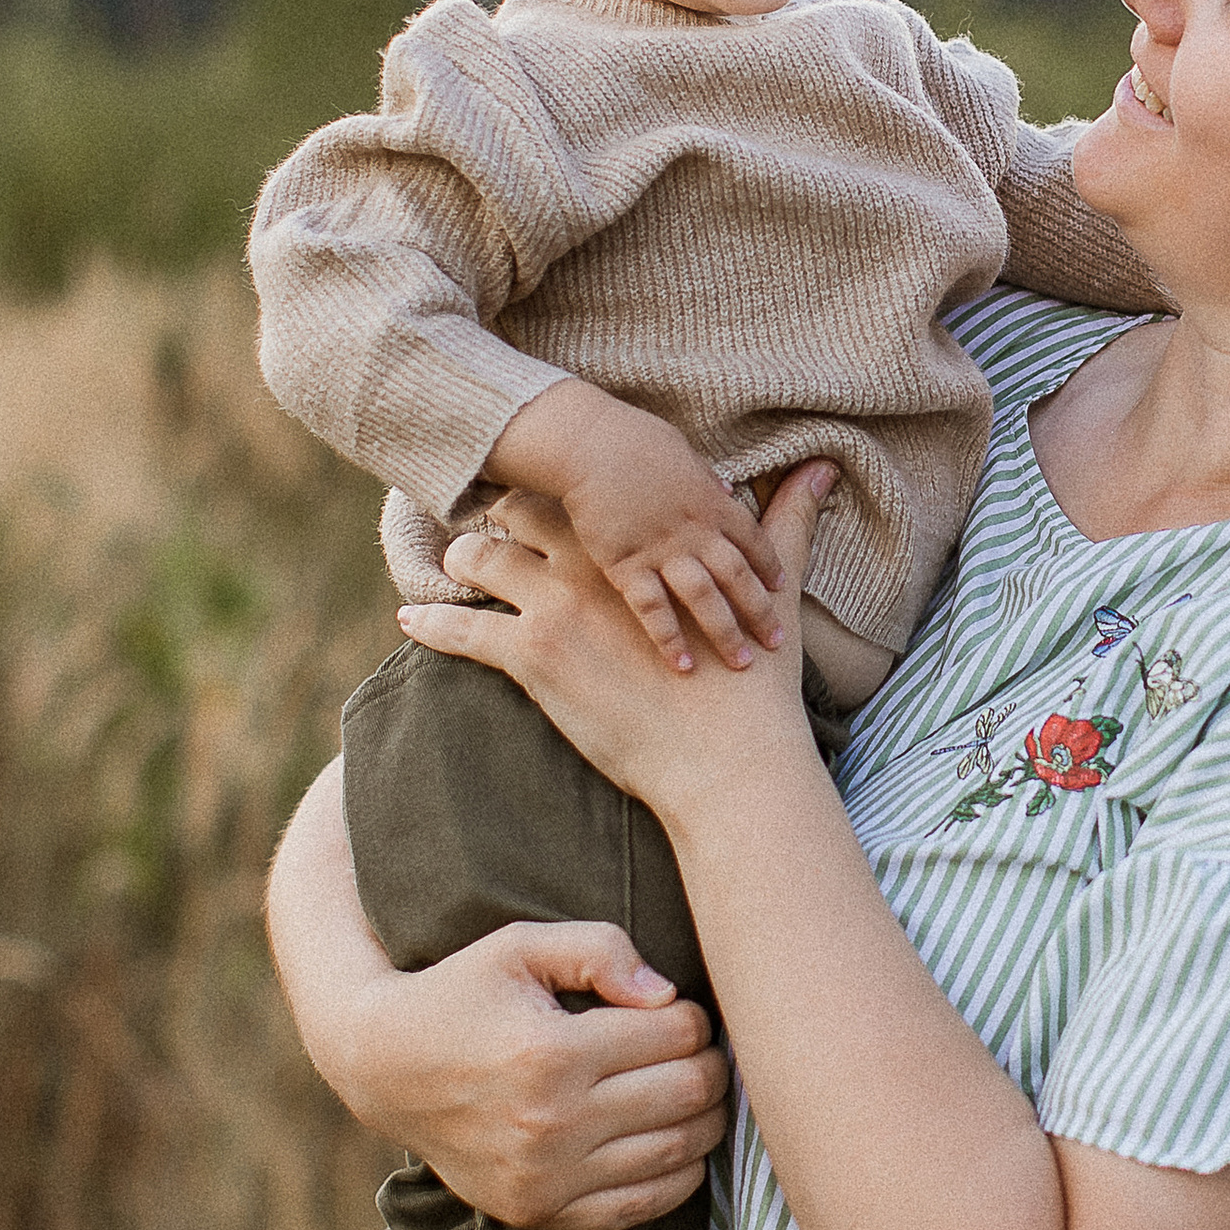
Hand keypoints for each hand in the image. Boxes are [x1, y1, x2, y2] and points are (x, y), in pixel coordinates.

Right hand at [265, 770, 729, 1229]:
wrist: (383, 1067)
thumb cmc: (460, 993)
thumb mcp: (518, 945)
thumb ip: (599, 949)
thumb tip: (668, 994)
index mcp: (551, 1052)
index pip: (675, 1035)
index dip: (696, 1017)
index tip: (683, 1012)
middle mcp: (550, 1122)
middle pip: (686, 1094)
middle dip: (712, 1067)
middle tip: (705, 1051)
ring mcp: (545, 1177)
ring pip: (677, 1152)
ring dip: (706, 1120)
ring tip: (697, 1092)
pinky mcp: (538, 1212)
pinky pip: (639, 1206)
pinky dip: (678, 1178)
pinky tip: (676, 1143)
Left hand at [406, 463, 836, 833]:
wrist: (727, 759)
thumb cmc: (756, 680)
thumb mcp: (773, 591)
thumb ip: (788, 523)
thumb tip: (821, 469)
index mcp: (642, 543)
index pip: (584, 495)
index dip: (557, 487)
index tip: (539, 485)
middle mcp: (593, 563)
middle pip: (523, 515)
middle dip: (498, 512)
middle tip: (476, 511)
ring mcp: (557, 607)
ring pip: (483, 561)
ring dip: (458, 559)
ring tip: (444, 562)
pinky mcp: (533, 657)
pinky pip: (462, 631)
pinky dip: (429, 625)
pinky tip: (408, 621)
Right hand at [485, 381, 782, 672]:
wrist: (586, 443)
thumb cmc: (632, 439)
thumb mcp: (682, 452)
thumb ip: (707, 479)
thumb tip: (729, 490)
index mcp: (712, 501)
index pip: (752, 540)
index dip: (770, 566)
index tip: (782, 588)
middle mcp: (694, 530)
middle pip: (736, 576)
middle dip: (759, 610)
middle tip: (776, 641)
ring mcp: (661, 550)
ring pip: (702, 597)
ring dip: (724, 631)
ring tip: (741, 663)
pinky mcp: (624, 565)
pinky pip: (652, 608)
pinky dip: (669, 637)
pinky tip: (683, 664)